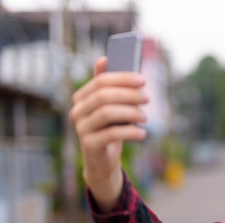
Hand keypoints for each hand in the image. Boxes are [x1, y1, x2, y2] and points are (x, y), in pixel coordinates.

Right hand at [69, 57, 148, 211]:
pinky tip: (142, 134)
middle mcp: (77, 112)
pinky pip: (111, 134)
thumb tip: (104, 58)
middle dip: (129, 94)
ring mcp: (81, 129)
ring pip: (107, 113)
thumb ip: (109, 87)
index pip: (101, 81)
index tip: (142, 80)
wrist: (102, 163)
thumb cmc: (110, 130)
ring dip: (131, 112)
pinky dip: (130, 132)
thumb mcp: (111, 108)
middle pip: (104, 96)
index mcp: (81, 98)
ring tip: (145, 117)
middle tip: (147, 98)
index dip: (123, 78)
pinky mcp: (89, 145)